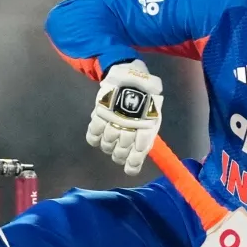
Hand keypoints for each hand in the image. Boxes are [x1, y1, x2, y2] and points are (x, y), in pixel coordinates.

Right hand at [87, 59, 163, 175]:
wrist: (132, 76)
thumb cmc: (145, 98)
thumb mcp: (153, 116)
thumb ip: (147, 134)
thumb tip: (141, 153)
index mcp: (147, 127)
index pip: (139, 151)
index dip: (133, 164)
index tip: (130, 170)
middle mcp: (130, 125)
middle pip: (121, 150)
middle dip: (119, 156)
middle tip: (118, 155)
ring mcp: (114, 119)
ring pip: (107, 143)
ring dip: (108, 147)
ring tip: (110, 143)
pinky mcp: (101, 113)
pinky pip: (93, 133)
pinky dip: (94, 139)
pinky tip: (97, 139)